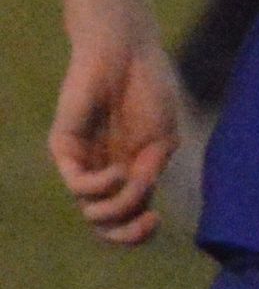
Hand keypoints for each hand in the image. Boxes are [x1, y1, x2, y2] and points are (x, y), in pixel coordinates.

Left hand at [49, 15, 179, 245]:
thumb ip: (149, 174)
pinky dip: (100, 186)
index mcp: (130, 174)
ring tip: (133, 179)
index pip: (126, 221)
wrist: (126, 53)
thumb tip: (138, 202)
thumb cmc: (150, 90)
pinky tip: (118, 170)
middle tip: (148, 221)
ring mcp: (84, 161)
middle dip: (126, 234)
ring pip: (90, 211)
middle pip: (104, 226)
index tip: (159, 220)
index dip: (139, 234)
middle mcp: (104, 173)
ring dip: (118, 206)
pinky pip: (78, 184)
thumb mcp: (162, 141)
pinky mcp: (65, 147)